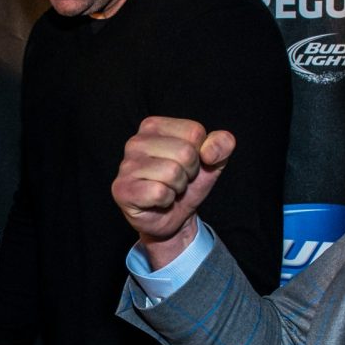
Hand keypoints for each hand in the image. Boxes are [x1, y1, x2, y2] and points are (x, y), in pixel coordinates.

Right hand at [112, 116, 234, 268]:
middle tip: (178, 180)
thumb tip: (209, 152)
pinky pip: (160, 192)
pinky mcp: (122, 189)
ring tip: (168, 189)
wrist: (174, 217)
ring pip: (173, 173)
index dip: (200, 153)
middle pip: (185, 152)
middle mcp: (136, 141)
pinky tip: (158, 200)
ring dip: (178, 187)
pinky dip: (167, 200)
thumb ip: (222, 144)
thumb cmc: (188, 183)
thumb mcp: (213, 160)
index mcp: (154, 126)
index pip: (195, 132)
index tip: (188, 164)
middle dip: (190, 172)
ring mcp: (126, 165)